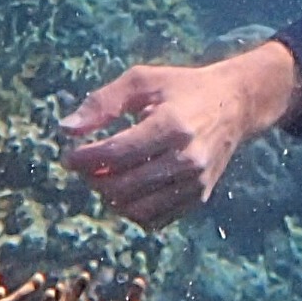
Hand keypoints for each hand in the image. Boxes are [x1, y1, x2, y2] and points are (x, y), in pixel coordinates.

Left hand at [61, 42, 301, 229]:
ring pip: (136, 210)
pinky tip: (128, 188)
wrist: (235, 105)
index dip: (84, 159)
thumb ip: (102, 103)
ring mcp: (196, 182)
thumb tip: (66, 129)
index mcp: (172, 125)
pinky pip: (154, 219)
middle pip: (122, 187)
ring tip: (106, 177)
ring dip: (111, 198)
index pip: (116, 154)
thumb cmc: (182, 88)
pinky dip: (133, 210)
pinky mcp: (199, 197)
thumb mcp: (142, 81)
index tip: (69, 156)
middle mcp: (187, 158)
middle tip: (86, 167)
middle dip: (94, 180)